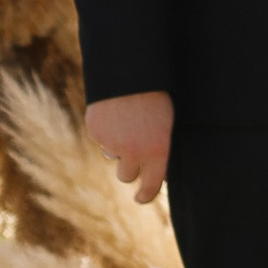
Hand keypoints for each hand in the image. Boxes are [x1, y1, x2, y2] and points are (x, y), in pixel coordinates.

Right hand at [87, 89, 173, 204]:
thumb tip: (159, 170)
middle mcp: (134, 153)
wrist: (135, 69)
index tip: (141, 198)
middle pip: (127, 175)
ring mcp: (113, 143)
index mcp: (159, 152)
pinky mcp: (97, 131)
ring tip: (128, 125)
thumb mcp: (170, 123)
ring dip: (118, 148)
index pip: (151, 187)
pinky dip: (107, 129)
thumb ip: (162, 147)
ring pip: (113, 157)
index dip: (145, 195)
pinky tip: (116, 111)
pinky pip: (102, 138)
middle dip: (130, 169)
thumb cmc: (161, 94)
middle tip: (133, 160)